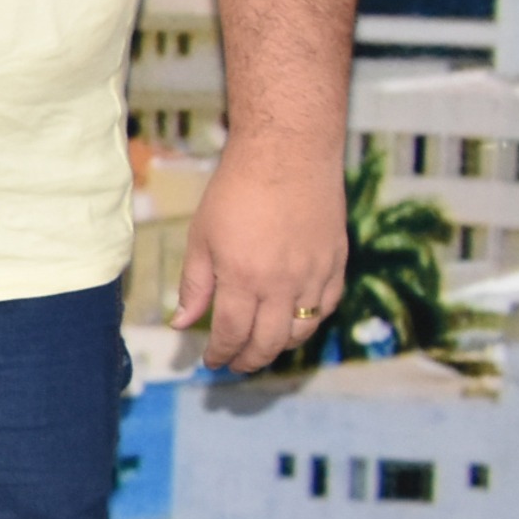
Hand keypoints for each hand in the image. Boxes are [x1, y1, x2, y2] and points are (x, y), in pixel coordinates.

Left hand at [172, 145, 346, 371]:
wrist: (288, 155)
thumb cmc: (236, 191)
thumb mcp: (201, 238)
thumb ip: (195, 286)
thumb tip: (181, 325)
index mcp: (242, 279)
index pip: (231, 334)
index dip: (221, 354)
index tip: (212, 361)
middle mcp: (282, 284)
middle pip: (268, 342)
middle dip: (248, 360)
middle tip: (235, 364)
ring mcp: (314, 275)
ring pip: (301, 331)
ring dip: (279, 347)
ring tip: (262, 348)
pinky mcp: (336, 263)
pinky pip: (326, 307)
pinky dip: (310, 323)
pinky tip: (294, 323)